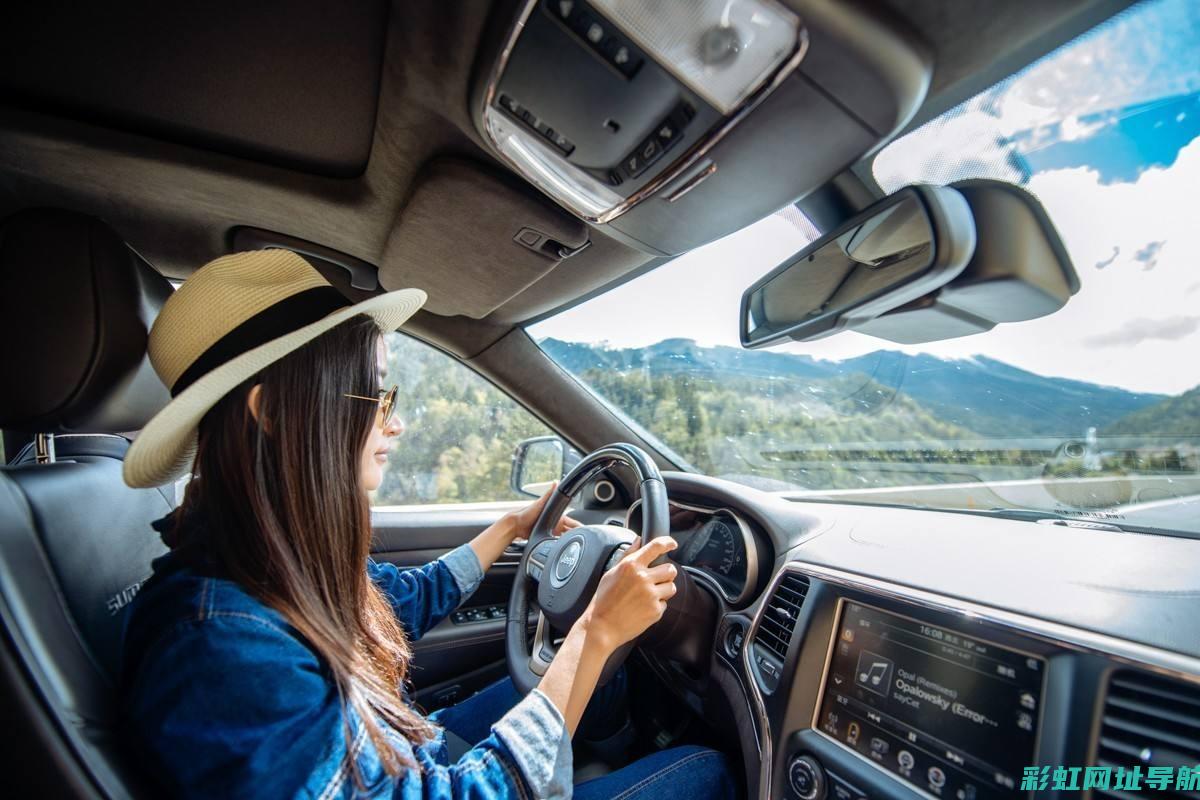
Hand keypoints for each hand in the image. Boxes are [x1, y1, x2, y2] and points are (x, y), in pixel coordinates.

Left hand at [505, 483, 579, 543]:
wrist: (515, 525)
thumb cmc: (526, 514)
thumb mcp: (539, 504)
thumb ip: (549, 494)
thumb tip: (555, 482)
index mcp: (558, 516)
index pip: (573, 523)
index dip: (580, 528)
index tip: (587, 532)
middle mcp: (556, 525)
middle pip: (571, 532)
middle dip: (576, 537)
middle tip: (582, 543)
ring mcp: (552, 532)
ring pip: (564, 539)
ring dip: (568, 542)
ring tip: (572, 548)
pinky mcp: (546, 539)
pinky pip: (556, 544)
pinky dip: (559, 546)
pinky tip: (561, 549)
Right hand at [583, 536, 677, 650]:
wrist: (602, 627)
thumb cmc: (603, 601)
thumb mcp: (611, 573)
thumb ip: (627, 555)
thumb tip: (639, 541)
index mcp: (631, 566)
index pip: (656, 547)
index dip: (667, 542)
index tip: (672, 544)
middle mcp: (643, 578)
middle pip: (670, 569)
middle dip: (666, 573)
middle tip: (656, 579)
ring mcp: (651, 595)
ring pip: (671, 587)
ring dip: (664, 589)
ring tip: (648, 595)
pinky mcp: (655, 611)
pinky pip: (665, 604)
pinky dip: (657, 605)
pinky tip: (643, 607)